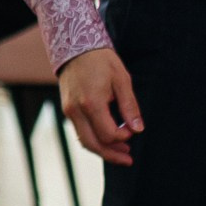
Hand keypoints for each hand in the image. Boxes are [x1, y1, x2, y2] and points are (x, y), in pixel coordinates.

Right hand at [60, 46, 142, 167]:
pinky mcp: (67, 110)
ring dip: (103, 150)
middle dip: (112, 154)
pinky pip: (80, 132)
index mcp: (92, 103)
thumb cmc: (101, 61)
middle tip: (128, 159)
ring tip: (120, 154)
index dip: (124, 137)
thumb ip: (129, 106)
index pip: (108, 134)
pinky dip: (94, 140)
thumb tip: (138, 129)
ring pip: (85, 141)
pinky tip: (107, 140)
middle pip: (93, 145)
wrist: (75, 47)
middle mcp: (76, 111)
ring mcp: (69, 112)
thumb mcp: (121, 79)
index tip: (133, 130)